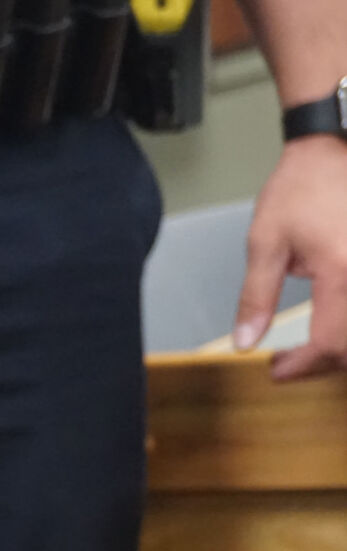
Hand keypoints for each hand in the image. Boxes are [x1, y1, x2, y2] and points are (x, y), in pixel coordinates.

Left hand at [233, 135, 346, 379]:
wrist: (334, 148)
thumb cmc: (300, 189)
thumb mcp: (266, 244)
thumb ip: (256, 297)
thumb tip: (245, 343)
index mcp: (342, 272)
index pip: (329, 342)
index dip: (303, 367)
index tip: (277, 371)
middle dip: (325, 363)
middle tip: (291, 363)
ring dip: (342, 348)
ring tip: (312, 348)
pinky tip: (333, 322)